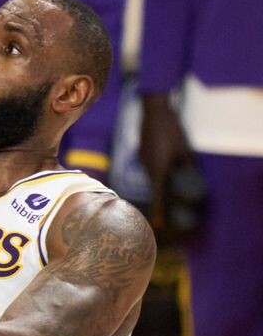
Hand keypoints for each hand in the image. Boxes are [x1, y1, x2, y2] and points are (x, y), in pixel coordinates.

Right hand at [139, 93, 200, 236]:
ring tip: (170, 173)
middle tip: (169, 203)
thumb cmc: (171, 130)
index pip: (157, 196)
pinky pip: (150, 165)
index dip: (159, 210)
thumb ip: (187, 165)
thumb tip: (193, 176)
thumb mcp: (185, 149)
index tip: (159, 224)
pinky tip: (165, 158)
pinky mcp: (142, 152)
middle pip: (155, 186)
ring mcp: (143, 159)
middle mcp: (148, 167)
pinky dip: (157, 168)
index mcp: (158, 169)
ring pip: (153, 175)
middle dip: (162, 196)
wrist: (154, 111)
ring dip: (160, 179)